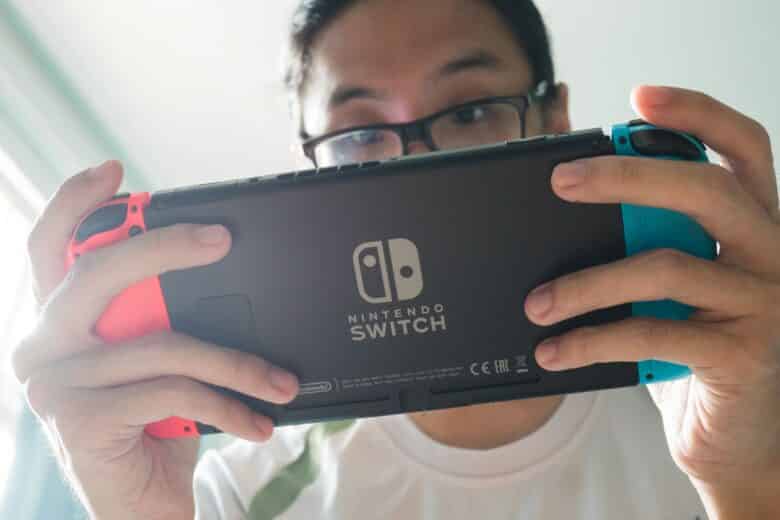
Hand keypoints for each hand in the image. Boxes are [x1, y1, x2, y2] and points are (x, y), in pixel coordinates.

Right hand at [12, 161, 299, 519]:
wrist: (141, 509)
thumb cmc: (155, 430)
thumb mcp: (158, 366)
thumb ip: (161, 321)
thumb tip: (219, 272)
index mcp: (59, 323)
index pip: (51, 247)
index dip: (76, 203)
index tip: (113, 171)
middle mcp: (41, 345)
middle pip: (101, 273)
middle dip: (166, 246)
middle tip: (222, 239)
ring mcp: (53, 383)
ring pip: (163, 343)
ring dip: (237, 363)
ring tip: (280, 382)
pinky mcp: (79, 419)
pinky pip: (175, 391)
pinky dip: (229, 405)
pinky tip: (257, 422)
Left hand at [524, 86, 779, 516]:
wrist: (729, 439)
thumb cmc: (688, 351)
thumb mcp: (669, 288)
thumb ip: (644, 242)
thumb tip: (572, 199)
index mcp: (756, 226)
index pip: (742, 148)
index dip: (696, 115)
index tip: (639, 96)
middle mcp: (772, 254)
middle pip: (705, 190)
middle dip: (626, 177)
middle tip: (560, 181)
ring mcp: (765, 304)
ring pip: (665, 266)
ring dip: (585, 283)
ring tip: (536, 302)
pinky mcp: (743, 355)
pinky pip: (652, 332)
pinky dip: (591, 339)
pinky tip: (553, 350)